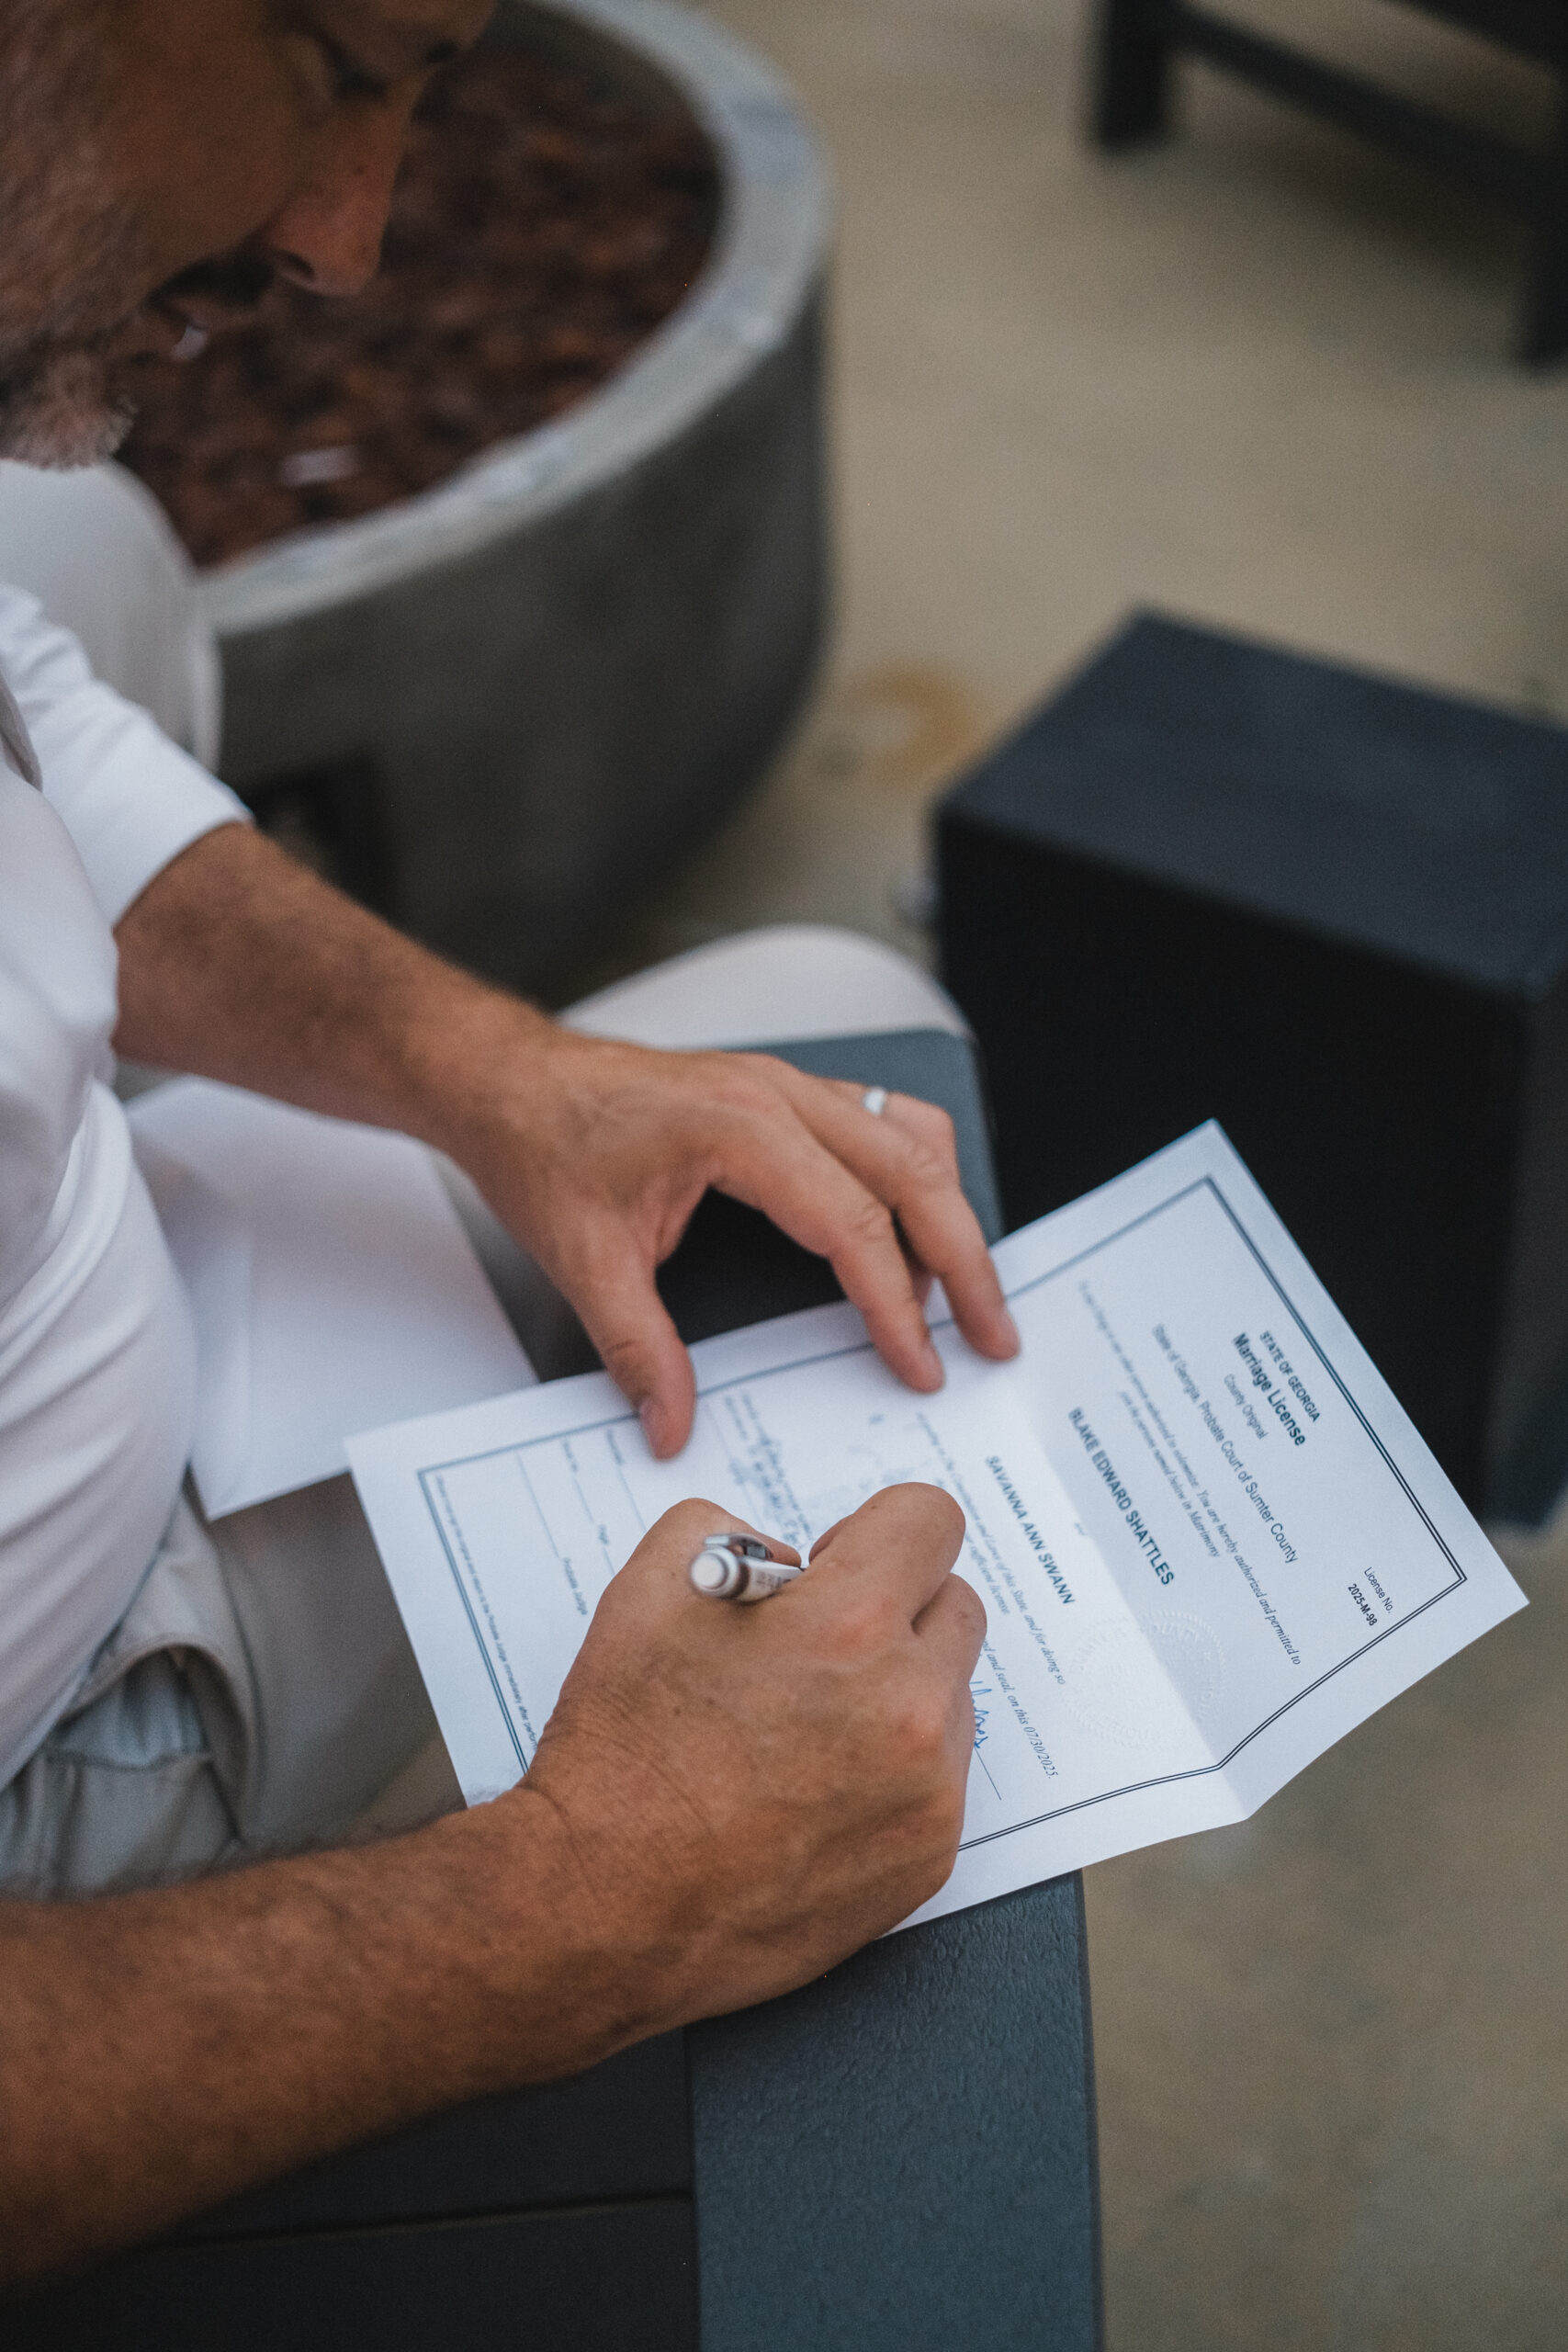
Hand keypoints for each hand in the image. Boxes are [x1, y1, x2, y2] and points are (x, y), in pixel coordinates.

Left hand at [457, 1022, 1019, 1455]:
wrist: (509, 1080)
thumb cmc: (543, 1144)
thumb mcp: (583, 1260)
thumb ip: (638, 1350)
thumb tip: (673, 1427)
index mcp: (741, 1129)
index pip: (856, 1226)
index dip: (897, 1306)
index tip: (920, 1367)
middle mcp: (779, 1095)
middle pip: (915, 1175)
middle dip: (965, 1263)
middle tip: (993, 1338)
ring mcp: (787, 1085)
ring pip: (911, 1138)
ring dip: (947, 1214)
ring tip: (959, 1296)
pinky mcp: (782, 1092)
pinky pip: (881, 1123)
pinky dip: (913, 1180)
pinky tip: (908, 1234)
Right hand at [516, 1486, 984, 2025]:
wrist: (603, 1903)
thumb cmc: (622, 1752)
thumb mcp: (651, 1587)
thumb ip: (736, 1531)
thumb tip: (796, 1562)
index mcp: (850, 1625)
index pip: (929, 1519)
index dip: (876, 1530)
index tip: (840, 1562)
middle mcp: (910, 1707)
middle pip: (954, 1605)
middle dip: (893, 1608)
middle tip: (818, 1645)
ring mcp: (928, 1792)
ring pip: (949, 1697)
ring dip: (897, 1692)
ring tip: (804, 1730)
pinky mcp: (927, 1859)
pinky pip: (938, 1779)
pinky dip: (891, 1771)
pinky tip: (813, 1791)